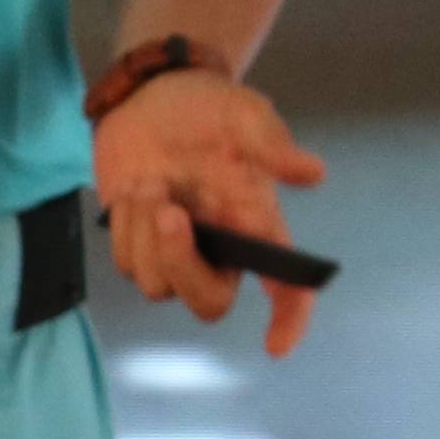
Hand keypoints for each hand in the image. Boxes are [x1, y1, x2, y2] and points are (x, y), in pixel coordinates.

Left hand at [96, 66, 328, 358]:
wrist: (152, 93)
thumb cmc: (209, 107)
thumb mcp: (244, 115)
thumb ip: (274, 147)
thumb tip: (314, 172)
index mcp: (257, 223)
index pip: (284, 284)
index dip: (288, 320)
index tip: (275, 345)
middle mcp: (220, 247)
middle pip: (209, 301)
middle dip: (183, 265)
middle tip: (170, 213)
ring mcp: (176, 250)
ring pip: (158, 284)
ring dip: (146, 233)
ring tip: (151, 181)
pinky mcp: (137, 243)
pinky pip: (127, 264)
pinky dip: (125, 229)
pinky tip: (133, 190)